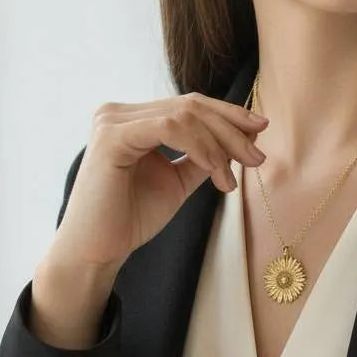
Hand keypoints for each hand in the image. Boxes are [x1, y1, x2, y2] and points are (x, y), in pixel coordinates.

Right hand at [53, 91, 268, 272]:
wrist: (97, 251)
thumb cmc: (130, 219)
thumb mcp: (177, 181)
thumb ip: (203, 157)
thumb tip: (243, 136)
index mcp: (133, 119)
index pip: (188, 105)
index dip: (228, 115)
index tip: (260, 131)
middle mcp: (119, 112)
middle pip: (191, 105)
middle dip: (231, 129)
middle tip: (257, 158)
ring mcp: (112, 121)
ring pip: (184, 114)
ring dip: (219, 144)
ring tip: (234, 177)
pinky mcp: (111, 136)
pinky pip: (169, 128)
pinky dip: (200, 148)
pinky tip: (215, 171)